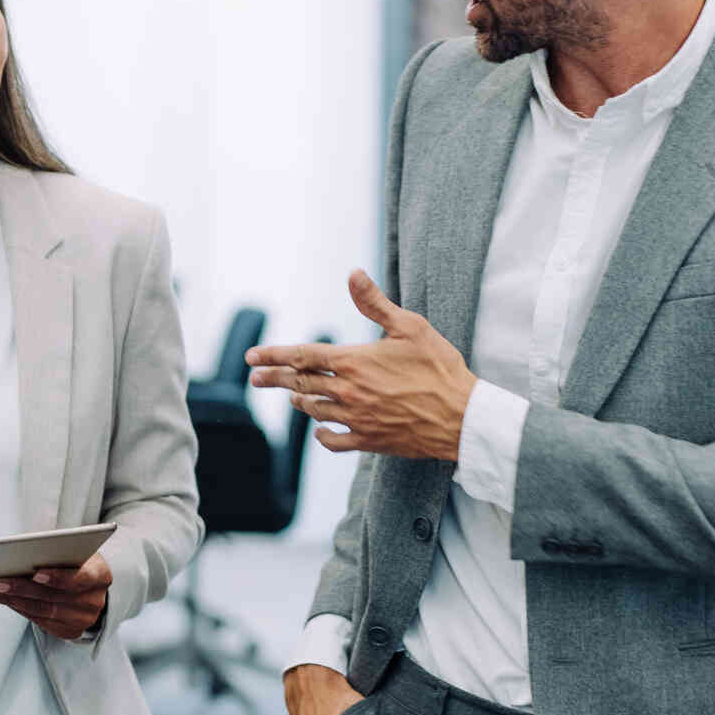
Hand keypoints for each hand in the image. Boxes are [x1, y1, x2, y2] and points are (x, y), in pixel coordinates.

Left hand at [0, 553, 113, 640]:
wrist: (93, 586)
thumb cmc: (77, 561)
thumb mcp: (74, 551)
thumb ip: (56, 551)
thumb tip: (20, 552)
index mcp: (101, 575)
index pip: (81, 577)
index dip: (59, 577)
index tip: (36, 573)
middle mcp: (95, 601)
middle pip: (54, 597)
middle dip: (22, 589)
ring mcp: (83, 620)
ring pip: (44, 612)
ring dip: (14, 601)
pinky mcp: (71, 631)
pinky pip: (41, 622)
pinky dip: (21, 610)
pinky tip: (4, 601)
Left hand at [246, 270, 477, 460]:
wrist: (463, 417)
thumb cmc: (440, 367)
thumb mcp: (410, 327)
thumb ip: (375, 303)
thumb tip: (353, 274)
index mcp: (353, 362)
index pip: (301, 356)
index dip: (273, 355)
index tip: (251, 357)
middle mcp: (348, 391)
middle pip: (299, 384)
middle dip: (274, 379)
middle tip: (255, 378)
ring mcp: (357, 418)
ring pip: (314, 410)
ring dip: (300, 401)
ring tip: (292, 396)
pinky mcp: (369, 440)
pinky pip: (334, 441)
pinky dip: (322, 434)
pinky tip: (320, 429)